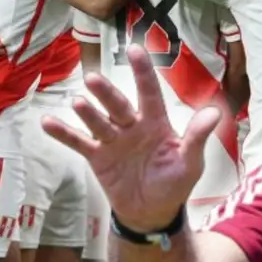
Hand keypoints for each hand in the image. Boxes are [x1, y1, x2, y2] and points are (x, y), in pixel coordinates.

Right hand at [42, 44, 220, 232]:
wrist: (152, 213)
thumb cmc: (174, 183)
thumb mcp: (190, 161)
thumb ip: (197, 137)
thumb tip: (215, 112)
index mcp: (156, 122)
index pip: (149, 92)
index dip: (142, 72)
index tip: (134, 49)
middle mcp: (132, 126)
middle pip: (118, 105)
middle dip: (106, 93)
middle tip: (93, 79)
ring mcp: (112, 140)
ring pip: (98, 121)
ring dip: (88, 112)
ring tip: (78, 102)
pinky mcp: (97, 157)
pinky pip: (78, 142)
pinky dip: (63, 133)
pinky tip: (47, 123)